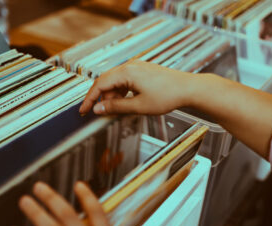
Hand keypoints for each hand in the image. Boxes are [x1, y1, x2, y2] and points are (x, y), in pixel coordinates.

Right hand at [79, 60, 198, 115]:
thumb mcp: (139, 106)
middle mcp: (130, 65)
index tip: (83, 110)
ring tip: (117, 111)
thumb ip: (116, 107)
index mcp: (127, 72)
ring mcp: (137, 67)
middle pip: (106, 81)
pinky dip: (122, 92)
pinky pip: (125, 80)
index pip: (99, 84)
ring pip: (116, 81)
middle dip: (101, 98)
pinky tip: (126, 103)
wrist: (188, 88)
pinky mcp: (143, 70)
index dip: (90, 99)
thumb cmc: (167, 96)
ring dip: (113, 96)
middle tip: (98, 113)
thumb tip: (99, 109)